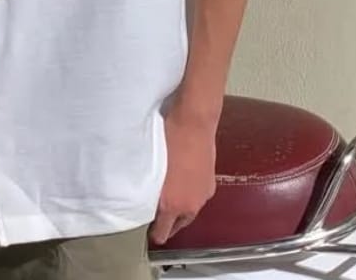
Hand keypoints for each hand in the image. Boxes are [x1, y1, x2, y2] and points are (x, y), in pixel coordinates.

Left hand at [149, 114, 217, 245]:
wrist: (193, 122)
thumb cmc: (168, 139)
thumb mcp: (151, 166)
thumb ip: (150, 188)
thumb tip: (144, 196)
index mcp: (172, 204)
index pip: (163, 232)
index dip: (155, 234)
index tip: (148, 232)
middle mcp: (190, 204)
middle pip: (179, 225)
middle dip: (169, 224)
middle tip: (157, 218)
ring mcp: (203, 194)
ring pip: (190, 212)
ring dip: (181, 210)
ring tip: (170, 202)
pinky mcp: (210, 183)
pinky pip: (198, 198)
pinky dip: (191, 197)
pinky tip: (183, 186)